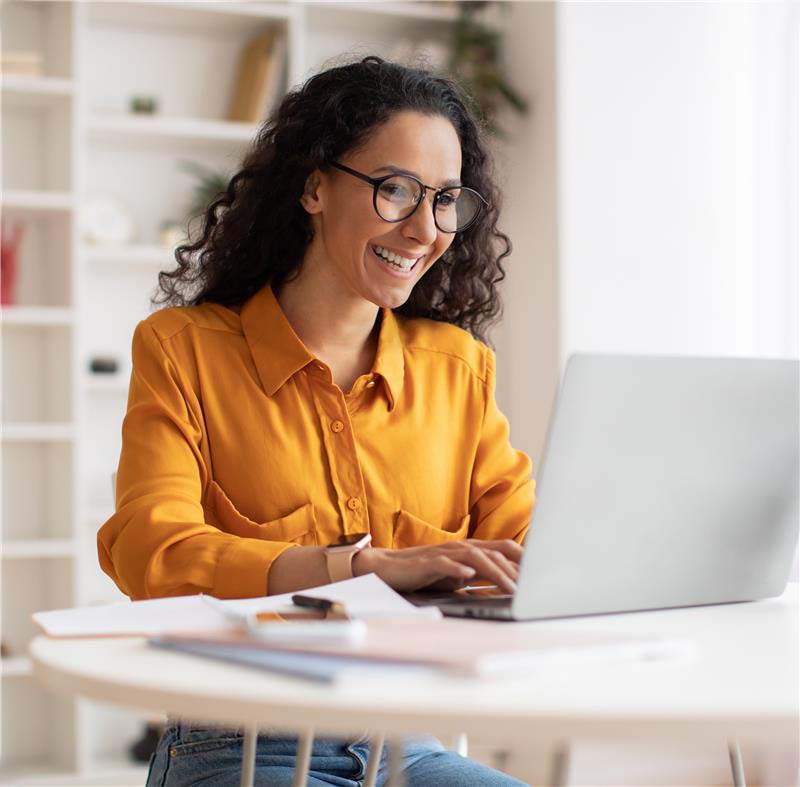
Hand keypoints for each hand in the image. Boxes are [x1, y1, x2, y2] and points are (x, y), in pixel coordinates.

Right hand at [352, 539, 521, 593]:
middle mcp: (460, 547)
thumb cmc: (424, 573)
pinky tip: (469, 577)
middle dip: (516, 571)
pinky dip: (458, 569)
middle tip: (533, 588)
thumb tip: (505, 587)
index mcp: (470, 549)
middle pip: (494, 553)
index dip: (524, 558)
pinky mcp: (427, 562)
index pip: (503, 548)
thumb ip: (478, 576)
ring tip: (510, 588)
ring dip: (495, 573)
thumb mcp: (457, 575)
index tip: (543, 572)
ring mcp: (444, 553)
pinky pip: (445, 564)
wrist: (388, 568)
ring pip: (476, 557)